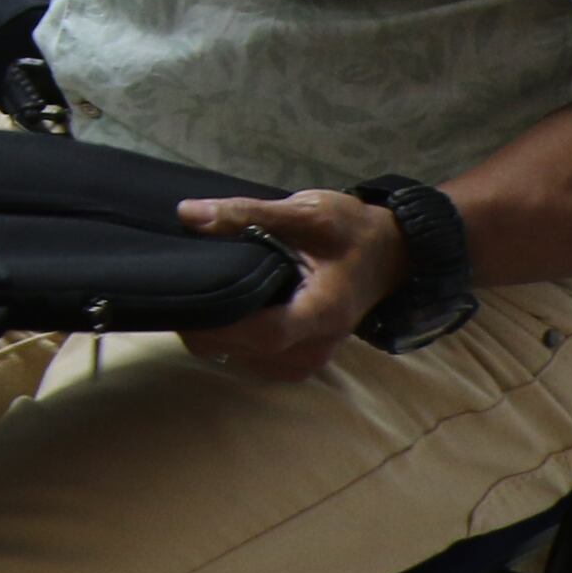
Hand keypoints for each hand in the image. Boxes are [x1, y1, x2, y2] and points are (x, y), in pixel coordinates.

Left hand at [176, 186, 410, 383]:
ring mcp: (305, 360)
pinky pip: (249, 359)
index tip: (183, 299)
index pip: (265, 333)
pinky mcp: (295, 361)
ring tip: (203, 292)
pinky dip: (230, 338)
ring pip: (239, 360)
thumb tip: (188, 215)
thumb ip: (248, 213)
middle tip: (181, 285)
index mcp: (323, 312)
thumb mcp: (305, 212)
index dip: (219, 324)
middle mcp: (314, 347)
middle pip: (243, 351)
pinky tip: (224, 307)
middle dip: (204, 324)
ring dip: (214, 332)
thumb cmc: (351, 231)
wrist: (390, 255)